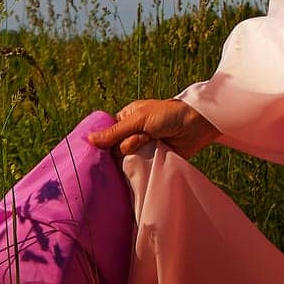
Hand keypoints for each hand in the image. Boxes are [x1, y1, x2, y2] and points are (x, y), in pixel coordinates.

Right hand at [85, 99, 219, 159]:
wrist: (195, 125)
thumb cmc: (168, 115)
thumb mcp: (139, 119)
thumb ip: (115, 131)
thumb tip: (88, 139)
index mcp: (126, 120)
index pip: (106, 135)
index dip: (105, 141)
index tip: (104, 146)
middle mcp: (131, 136)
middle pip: (115, 149)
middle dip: (127, 144)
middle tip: (143, 137)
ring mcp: (141, 149)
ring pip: (126, 160)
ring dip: (138, 152)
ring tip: (151, 142)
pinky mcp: (151, 161)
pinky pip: (138, 169)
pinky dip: (142, 165)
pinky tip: (148, 159)